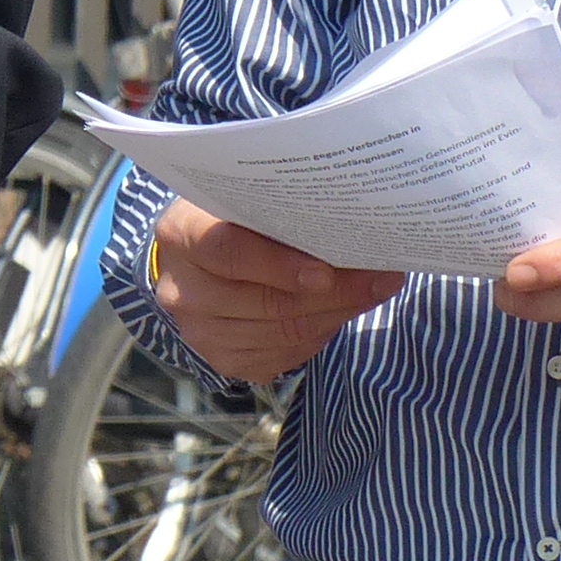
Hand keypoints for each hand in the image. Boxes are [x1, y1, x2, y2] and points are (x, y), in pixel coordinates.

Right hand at [146, 199, 404, 383]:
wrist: (194, 261)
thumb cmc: (228, 220)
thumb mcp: (242, 202)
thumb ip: (281, 213)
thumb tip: (353, 224)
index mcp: (180, 236)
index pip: (227, 251)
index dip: (278, 264)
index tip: (326, 271)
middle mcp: (182, 290)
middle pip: (264, 300)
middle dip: (332, 293)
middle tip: (381, 277)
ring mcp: (200, 331)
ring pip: (281, 332)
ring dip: (335, 314)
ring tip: (372, 292)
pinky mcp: (223, 359)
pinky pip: (284, 355)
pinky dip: (320, 335)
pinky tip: (340, 313)